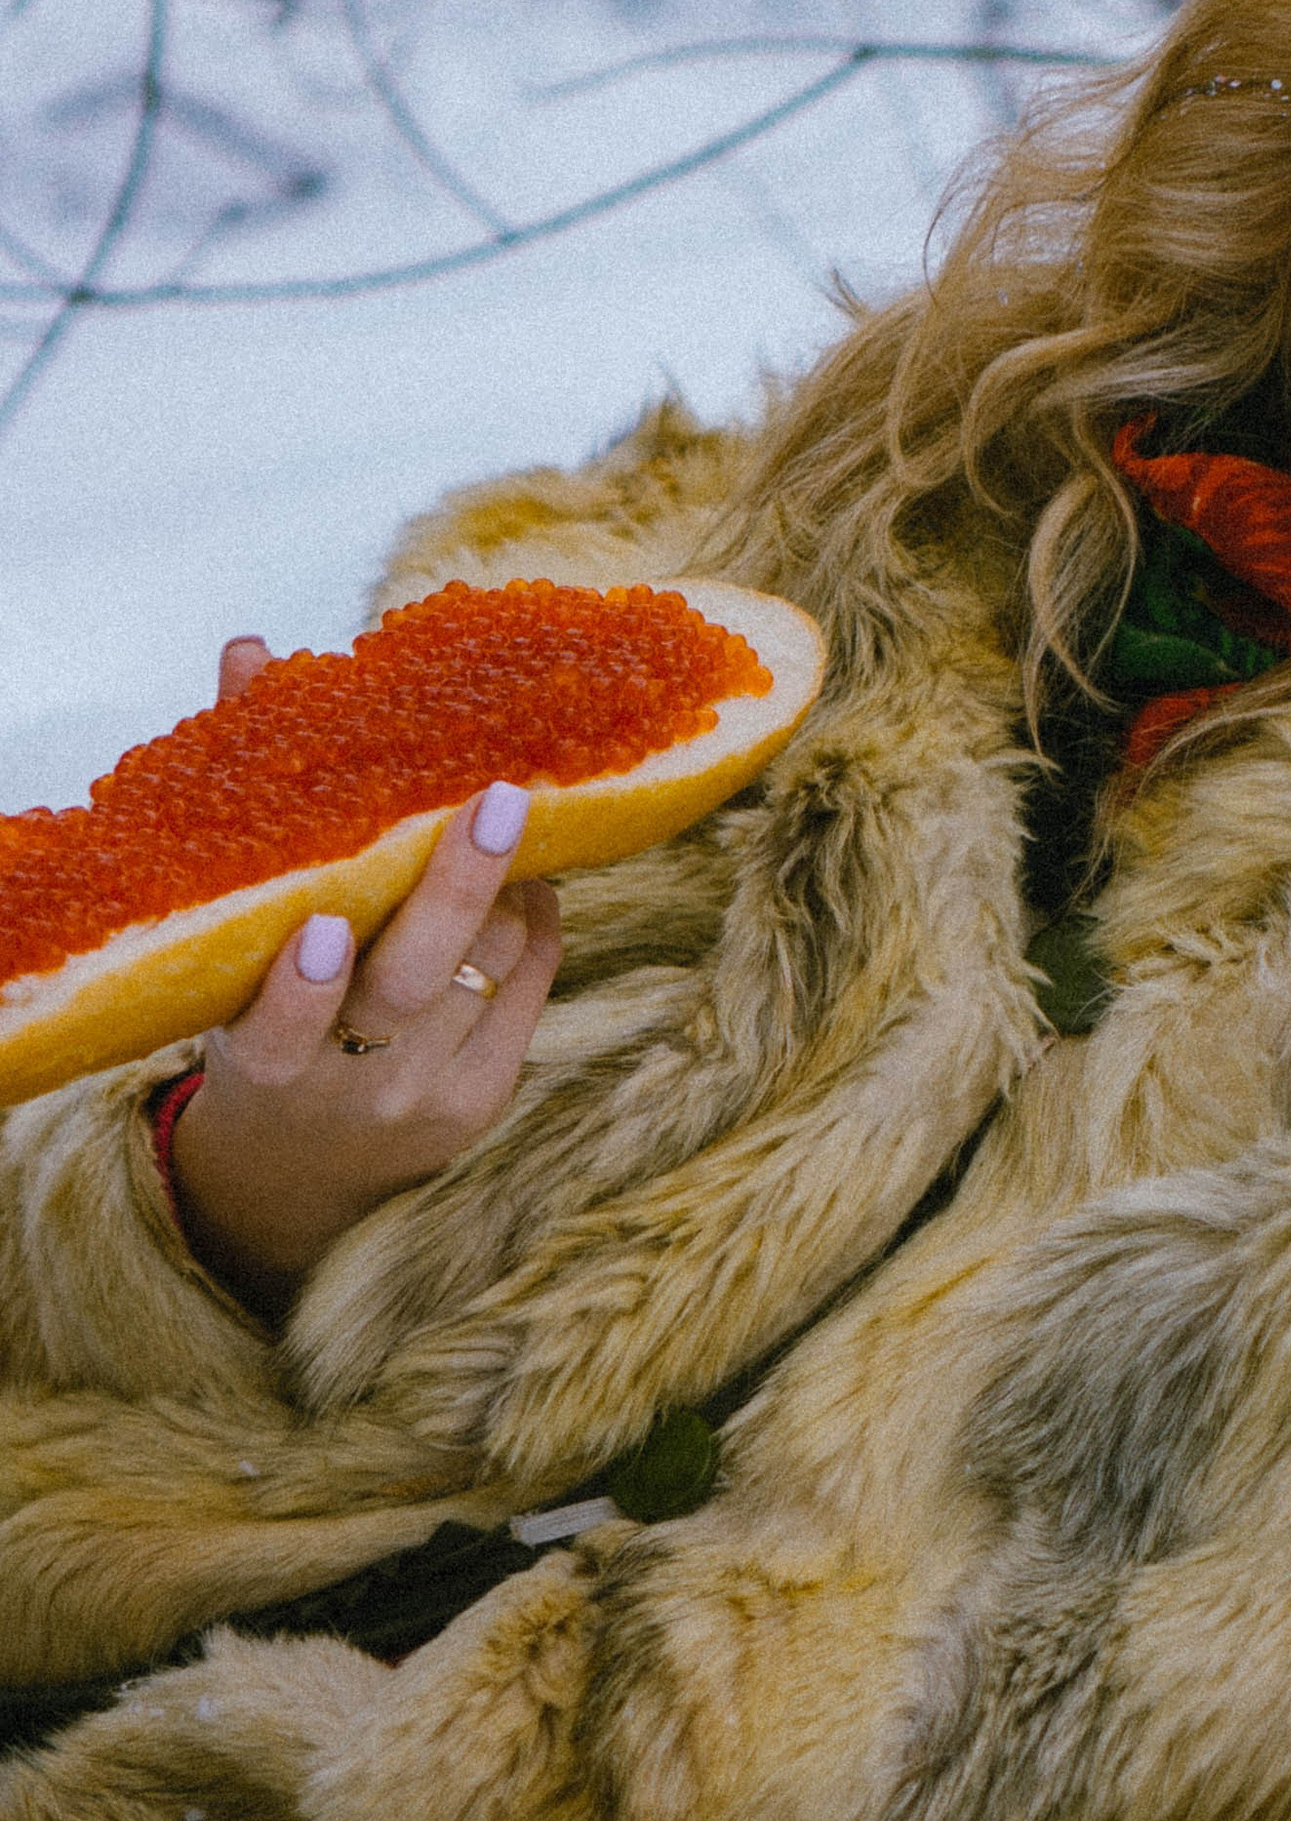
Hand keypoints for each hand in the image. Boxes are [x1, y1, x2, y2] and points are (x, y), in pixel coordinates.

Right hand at [167, 636, 560, 1314]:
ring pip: (484, 973)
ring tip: (508, 818)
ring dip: (503, 889)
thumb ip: (242, 801)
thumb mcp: (228, 943)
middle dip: (456, 893)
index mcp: (259, 1063)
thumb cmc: (256, 1011)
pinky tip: (527, 878)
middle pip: (411, 990)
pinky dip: (533, 923)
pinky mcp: (485, 1100)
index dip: (302, 988)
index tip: (324, 927)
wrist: (299, 1167)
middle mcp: (344, 1091)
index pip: (277, 1034)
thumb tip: (249, 653)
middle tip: (497, 800)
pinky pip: (529, 990)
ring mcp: (424, 1101)